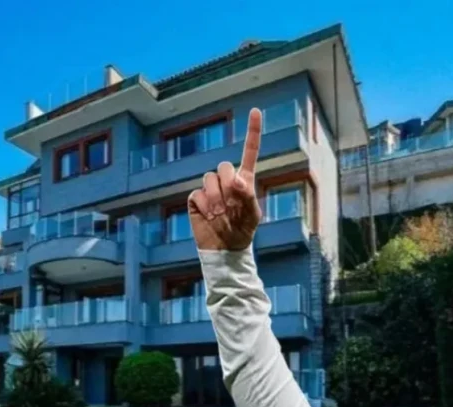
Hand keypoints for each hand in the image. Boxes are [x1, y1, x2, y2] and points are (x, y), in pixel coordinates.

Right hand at [188, 107, 262, 250]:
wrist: (224, 248)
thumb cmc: (242, 230)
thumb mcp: (252, 215)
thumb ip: (248, 196)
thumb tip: (238, 180)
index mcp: (244, 180)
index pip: (249, 151)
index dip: (252, 131)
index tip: (256, 110)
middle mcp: (226, 180)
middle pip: (223, 166)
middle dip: (227, 185)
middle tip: (231, 206)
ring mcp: (210, 189)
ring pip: (209, 179)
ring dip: (216, 199)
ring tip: (220, 215)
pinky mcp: (196, 199)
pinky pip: (197, 194)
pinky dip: (204, 207)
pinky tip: (209, 217)